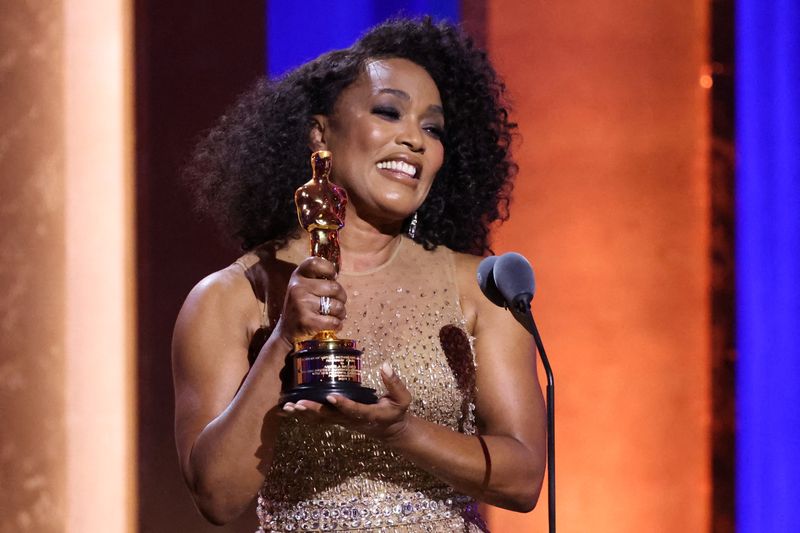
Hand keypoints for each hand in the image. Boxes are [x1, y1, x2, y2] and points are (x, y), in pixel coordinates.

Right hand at [272, 256, 346, 347]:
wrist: (287, 332)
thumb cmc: (302, 307)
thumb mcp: (304, 288)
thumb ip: (318, 279)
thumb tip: (338, 273)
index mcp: (298, 276)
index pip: (316, 263)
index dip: (329, 269)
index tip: (332, 278)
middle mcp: (298, 287)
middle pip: (334, 287)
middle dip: (341, 297)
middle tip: (337, 303)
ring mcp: (301, 303)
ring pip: (336, 306)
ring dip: (341, 313)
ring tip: (335, 315)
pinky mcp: (306, 320)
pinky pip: (333, 321)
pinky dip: (337, 324)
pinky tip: (333, 325)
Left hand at [282, 362, 412, 441]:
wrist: (390, 430)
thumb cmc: (396, 411)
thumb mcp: (403, 399)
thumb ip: (395, 383)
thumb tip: (386, 366)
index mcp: (370, 415)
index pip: (355, 410)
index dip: (344, 404)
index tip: (332, 396)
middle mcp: (353, 420)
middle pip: (331, 417)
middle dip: (314, 410)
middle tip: (298, 404)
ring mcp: (343, 422)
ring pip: (320, 419)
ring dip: (304, 413)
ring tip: (287, 407)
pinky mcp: (337, 419)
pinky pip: (318, 418)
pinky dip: (302, 414)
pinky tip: (288, 409)